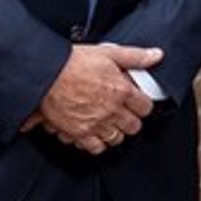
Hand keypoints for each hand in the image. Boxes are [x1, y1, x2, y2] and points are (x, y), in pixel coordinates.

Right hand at [26, 43, 161, 154]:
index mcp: (122, 91)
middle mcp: (112, 110)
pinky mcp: (79, 133)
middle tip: (122, 113)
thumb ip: (135, 57)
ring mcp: (96, 123)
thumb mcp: (108, 53)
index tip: (137, 103)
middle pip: (133, 126)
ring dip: (114, 132)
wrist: (45, 74)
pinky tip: (92, 133)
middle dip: (130, 120)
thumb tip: (156, 56)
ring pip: (116, 138)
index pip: (146, 107)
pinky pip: (95, 147)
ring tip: (107, 123)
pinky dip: (95, 143)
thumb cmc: (72, 62)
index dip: (142, 105)